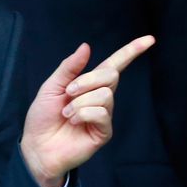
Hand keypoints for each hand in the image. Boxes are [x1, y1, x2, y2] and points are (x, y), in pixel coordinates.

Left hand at [21, 36, 155, 186]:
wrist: (37, 146)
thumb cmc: (43, 117)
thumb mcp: (52, 86)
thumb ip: (69, 67)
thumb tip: (86, 46)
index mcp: (90, 84)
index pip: (115, 64)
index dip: (132, 51)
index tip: (150, 39)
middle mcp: (101, 97)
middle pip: (111, 75)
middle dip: (87, 81)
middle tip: (68, 93)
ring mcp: (104, 115)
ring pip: (105, 95)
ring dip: (80, 102)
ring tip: (67, 113)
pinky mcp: (104, 131)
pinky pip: (102, 113)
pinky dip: (83, 114)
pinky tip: (74, 122)